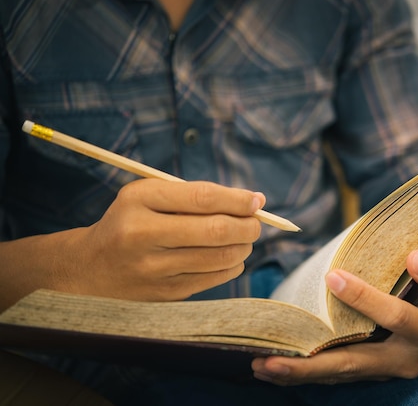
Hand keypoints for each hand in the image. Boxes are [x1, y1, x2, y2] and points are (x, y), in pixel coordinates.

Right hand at [60, 179, 264, 300]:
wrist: (89, 269)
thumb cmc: (130, 222)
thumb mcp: (148, 196)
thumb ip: (194, 194)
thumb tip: (252, 201)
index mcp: (139, 200)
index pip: (202, 198)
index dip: (237, 200)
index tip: (257, 201)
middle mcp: (142, 234)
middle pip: (215, 231)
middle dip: (248, 226)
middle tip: (256, 223)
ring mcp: (153, 269)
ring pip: (220, 257)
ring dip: (243, 246)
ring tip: (244, 239)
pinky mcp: (163, 293)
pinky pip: (213, 279)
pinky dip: (232, 266)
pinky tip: (230, 257)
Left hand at [251, 248, 417, 384]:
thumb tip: (416, 261)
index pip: (399, 317)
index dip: (368, 300)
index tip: (334, 277)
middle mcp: (409, 358)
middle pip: (358, 363)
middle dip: (314, 363)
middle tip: (273, 359)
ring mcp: (387, 365)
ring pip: (341, 372)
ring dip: (301, 371)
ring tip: (262, 365)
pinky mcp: (370, 365)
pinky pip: (337, 369)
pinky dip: (306, 369)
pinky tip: (274, 365)